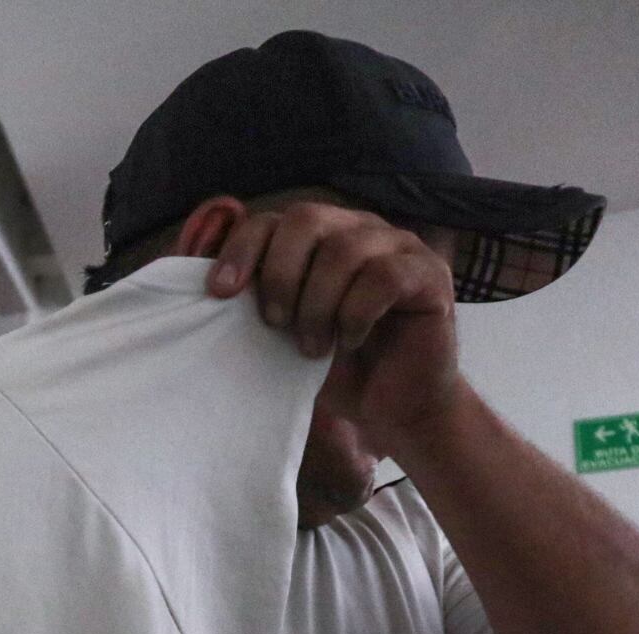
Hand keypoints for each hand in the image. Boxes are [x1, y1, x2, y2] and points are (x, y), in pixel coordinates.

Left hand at [202, 200, 462, 448]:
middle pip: (308, 218)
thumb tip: (209, 289)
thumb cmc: (338, 371)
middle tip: (276, 323)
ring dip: (318, 304)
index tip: (220, 292)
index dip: (242, 249)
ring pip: (345, 249)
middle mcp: (360, 230)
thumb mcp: (286, 336)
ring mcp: (399, 247)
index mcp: (322, 238)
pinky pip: (384, 277)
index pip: (272, 219)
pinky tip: (351, 341)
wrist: (395, 410)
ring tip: (312, 347)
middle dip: (280, 273)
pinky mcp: (430, 275)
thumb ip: (259, 303)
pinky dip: (357, 313)